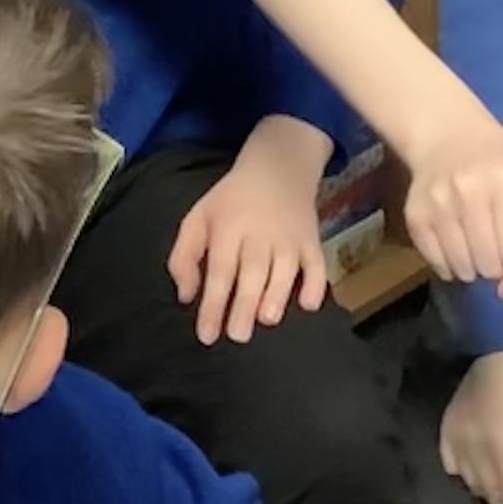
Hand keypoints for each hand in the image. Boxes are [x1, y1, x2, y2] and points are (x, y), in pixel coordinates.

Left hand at [169, 118, 332, 344]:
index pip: (219, 270)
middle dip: (244, 305)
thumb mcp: (198, 217)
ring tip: (266, 320)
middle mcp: (259, 233)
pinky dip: (316, 284)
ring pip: (285, 269)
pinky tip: (308, 304)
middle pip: (252, 272)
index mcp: (227, 227)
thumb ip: (184, 257)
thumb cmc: (231, 201)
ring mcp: (289, 236)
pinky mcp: (312, 240)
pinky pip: (318, 264)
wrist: (278, 167)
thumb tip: (187, 297)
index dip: (213, 304)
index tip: (207, 335)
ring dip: (277, 295)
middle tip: (237, 336)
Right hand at [398, 100, 502, 291]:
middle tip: (495, 236)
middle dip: (499, 262)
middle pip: (492, 268)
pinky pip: (440, 267)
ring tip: (475, 236)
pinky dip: (452, 263)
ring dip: (475, 265)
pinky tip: (455, 236)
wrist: (448, 135)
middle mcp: (471, 191)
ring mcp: (438, 205)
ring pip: (465, 272)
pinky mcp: (415, 217)